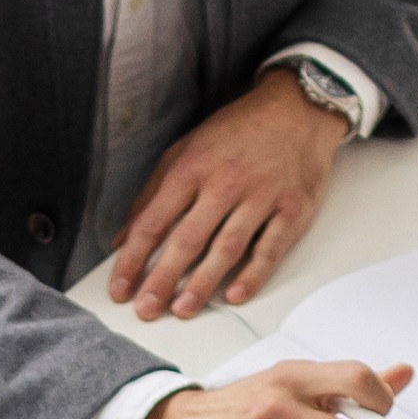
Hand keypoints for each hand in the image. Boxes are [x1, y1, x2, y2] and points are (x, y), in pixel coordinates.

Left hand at [109, 73, 354, 317]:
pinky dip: (253, 274)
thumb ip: (152, 194)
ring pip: (227, 247)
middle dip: (163, 278)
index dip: (133, 258)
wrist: (297, 109)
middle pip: (188, 238)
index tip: (120, 288)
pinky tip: (234, 295)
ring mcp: (261, 196)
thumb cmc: (237, 133)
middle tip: (146, 309)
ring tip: (183, 309)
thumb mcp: (185, 150)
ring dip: (203, 282)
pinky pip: (270, 247)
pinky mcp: (292, 209)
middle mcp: (225, 182)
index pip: (154, 220)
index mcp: (192, 168)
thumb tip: (123, 239)